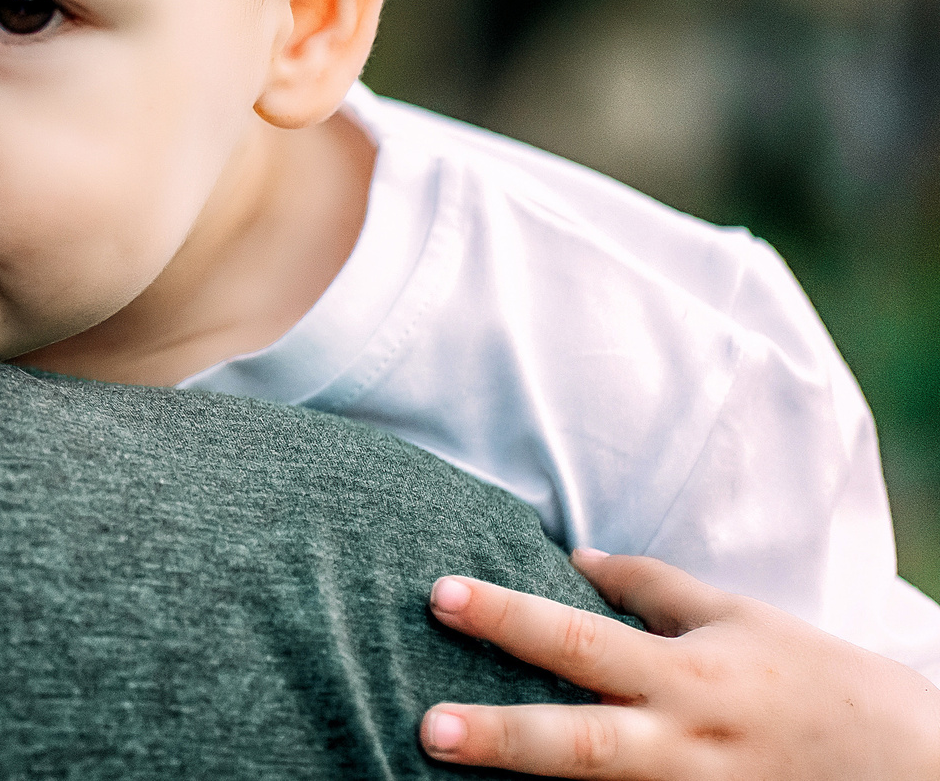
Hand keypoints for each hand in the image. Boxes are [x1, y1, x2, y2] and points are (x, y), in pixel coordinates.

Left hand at [421, 547, 939, 777]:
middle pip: (583, 746)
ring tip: (446, 778)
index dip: (509, 616)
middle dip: (503, 738)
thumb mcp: (740, 618)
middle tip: (426, 727)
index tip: (439, 594)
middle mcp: (686, 748)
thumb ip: (652, 589)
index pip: (582, 639)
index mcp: (689, 677)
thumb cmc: (819, 682)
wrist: (916, 769)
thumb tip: (574, 558)